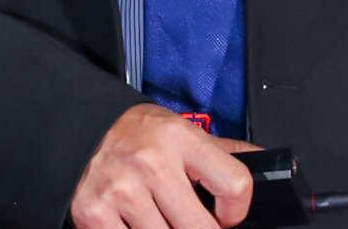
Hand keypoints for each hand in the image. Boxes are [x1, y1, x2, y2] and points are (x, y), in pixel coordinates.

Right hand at [70, 102, 257, 228]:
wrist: (79, 128)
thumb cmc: (136, 134)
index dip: (236, 211)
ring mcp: (121, 192)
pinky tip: (138, 226)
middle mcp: (151, 163)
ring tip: (163, 220)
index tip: (226, 216)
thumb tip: (268, 165)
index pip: (235, 184)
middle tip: (193, 224)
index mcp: (179, 138)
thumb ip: (222, 152)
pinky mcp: (94, 216)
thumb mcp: (180, 130)